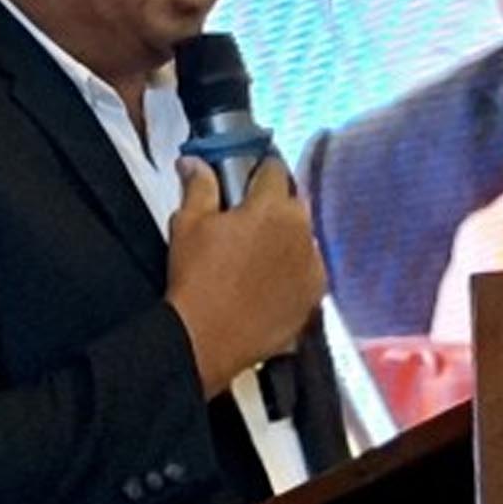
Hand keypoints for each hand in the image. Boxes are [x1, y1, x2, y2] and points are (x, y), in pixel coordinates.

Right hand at [166, 157, 326, 396]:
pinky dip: (293, 270)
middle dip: (273, 205)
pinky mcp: (314, 296)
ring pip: (302, 238)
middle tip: (246, 220)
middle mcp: (301, 232)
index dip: (257, 171)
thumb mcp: (188, 224)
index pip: (274, 169)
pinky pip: (307, 271)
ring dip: (285, 238)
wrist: (206, 340)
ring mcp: (311, 266)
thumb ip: (199, 186)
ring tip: (255, 256)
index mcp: (272, 207)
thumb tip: (195, 163)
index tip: (246, 179)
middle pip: (292, 203)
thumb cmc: (196, 280)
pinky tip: (269, 281)